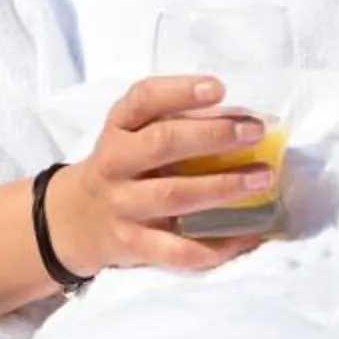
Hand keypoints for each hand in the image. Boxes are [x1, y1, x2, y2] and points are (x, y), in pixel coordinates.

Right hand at [48, 75, 277, 276]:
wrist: (76, 220)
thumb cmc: (122, 168)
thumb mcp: (129, 135)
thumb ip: (170, 122)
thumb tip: (241, 119)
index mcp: (118, 129)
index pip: (142, 100)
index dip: (180, 92)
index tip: (218, 88)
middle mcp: (115, 164)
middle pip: (161, 144)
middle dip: (213, 136)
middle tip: (255, 131)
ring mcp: (123, 206)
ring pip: (173, 195)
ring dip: (222, 186)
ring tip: (262, 177)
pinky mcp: (134, 245)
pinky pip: (180, 250)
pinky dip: (219, 245)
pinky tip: (250, 234)